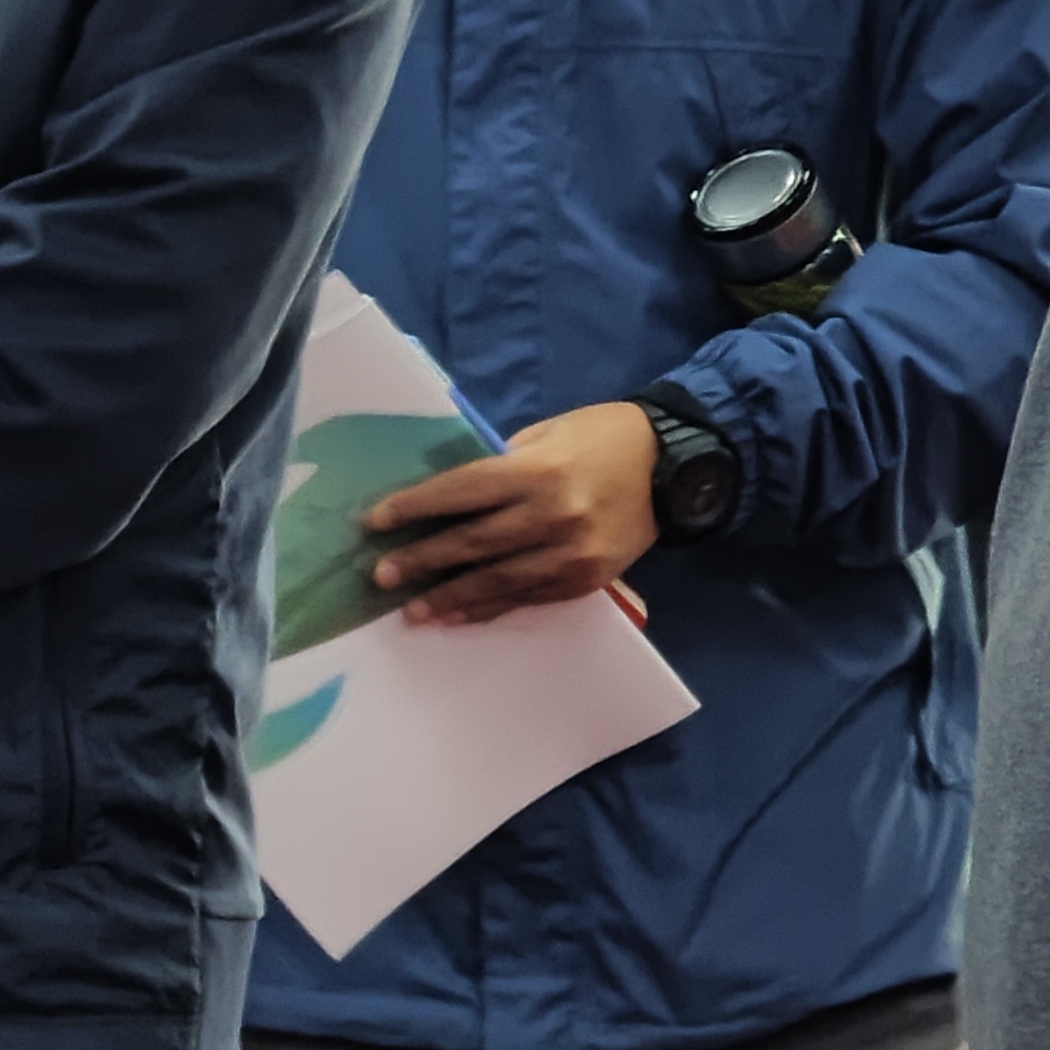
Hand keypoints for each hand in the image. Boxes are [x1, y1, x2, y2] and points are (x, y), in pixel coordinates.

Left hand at [368, 401, 662, 626]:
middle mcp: (552, 516)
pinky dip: (492, 607)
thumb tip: (451, 496)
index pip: (461, 492)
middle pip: (473, 543)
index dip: (415, 507)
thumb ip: (501, 465)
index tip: (375, 521)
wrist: (674, 468)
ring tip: (412, 610)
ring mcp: (571, 554)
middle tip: (381, 575)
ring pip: (498, 580)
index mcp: (536, 472)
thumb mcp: (545, 435)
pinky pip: (529, 598)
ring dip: (450, 596)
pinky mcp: (587, 580)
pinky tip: (460, 614)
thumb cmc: (599, 438)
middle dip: (423, 560)